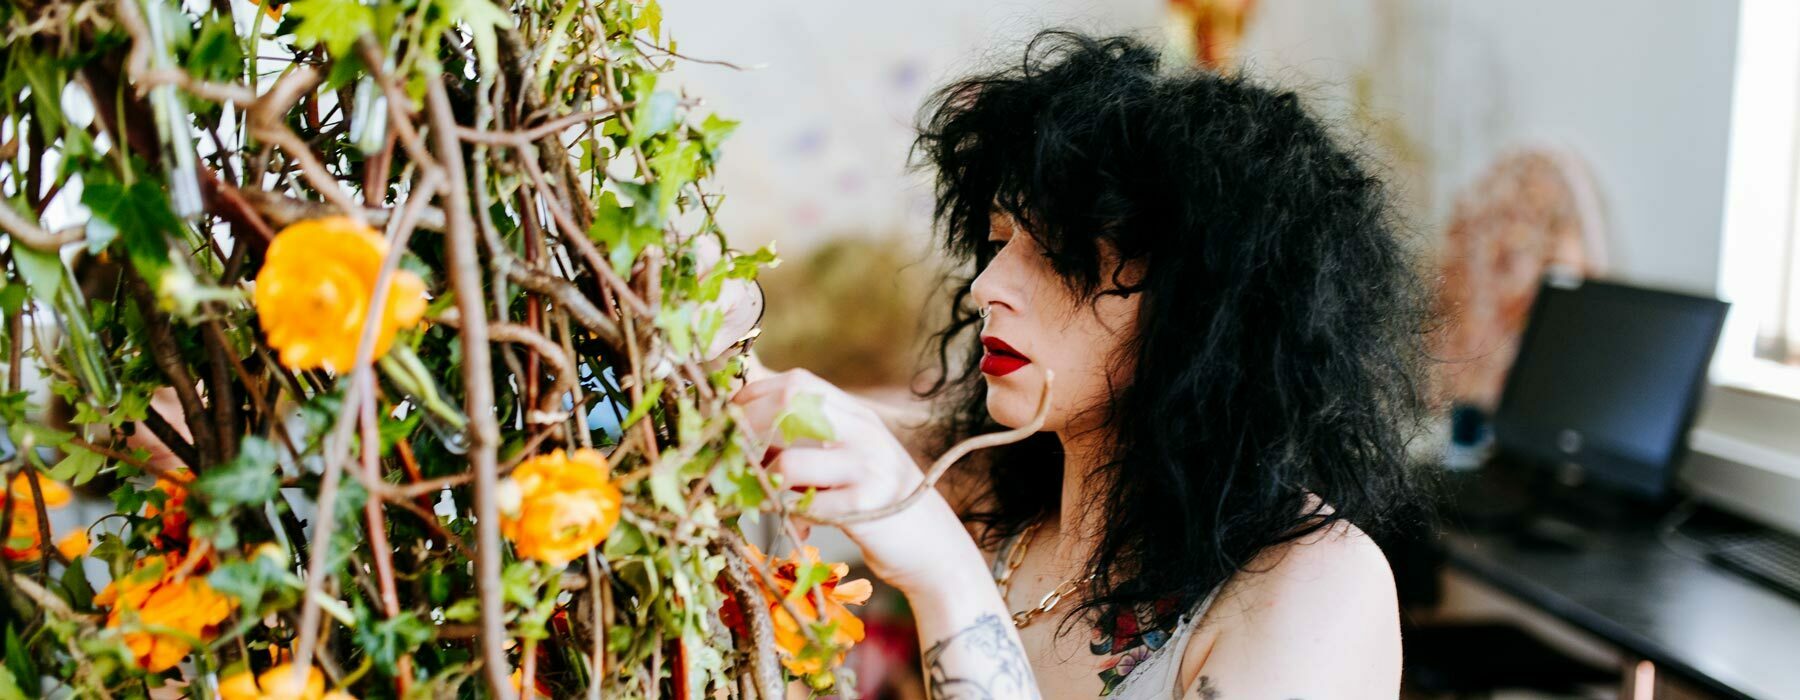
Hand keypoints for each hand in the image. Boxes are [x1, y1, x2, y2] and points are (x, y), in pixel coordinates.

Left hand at [732, 369, 986, 595]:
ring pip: (789, 460)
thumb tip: (744, 433)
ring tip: (769, 499)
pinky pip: (805, 505)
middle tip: (731, 459)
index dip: (753, 397)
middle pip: (787, 404)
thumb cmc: (879, 504)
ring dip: (766, 483)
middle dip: (747, 431)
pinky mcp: (866, 506)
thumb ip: (811, 440)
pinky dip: (791, 515)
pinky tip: (801, 524)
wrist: (935, 549)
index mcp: (858, 415)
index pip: (795, 383)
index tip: (727, 421)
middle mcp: (865, 432)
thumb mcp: (852, 458)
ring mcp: (869, 466)